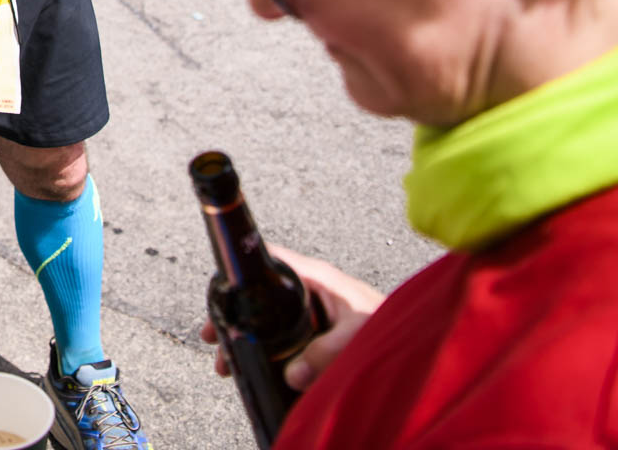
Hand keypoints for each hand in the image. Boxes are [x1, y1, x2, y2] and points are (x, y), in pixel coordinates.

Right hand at [198, 247, 384, 390]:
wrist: (420, 339)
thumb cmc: (392, 324)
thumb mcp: (356, 335)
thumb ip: (325, 353)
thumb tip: (292, 375)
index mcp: (316, 277)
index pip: (268, 258)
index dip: (240, 269)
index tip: (218, 292)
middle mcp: (309, 289)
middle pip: (259, 293)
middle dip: (233, 315)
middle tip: (212, 337)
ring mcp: (312, 309)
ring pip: (267, 317)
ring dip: (245, 337)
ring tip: (228, 362)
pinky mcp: (317, 329)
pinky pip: (281, 334)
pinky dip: (263, 348)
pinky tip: (254, 366)